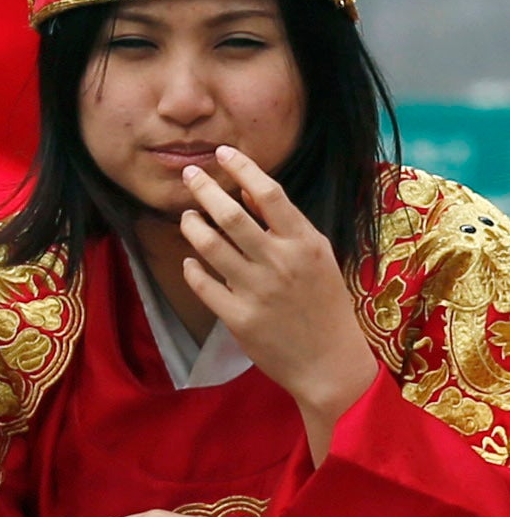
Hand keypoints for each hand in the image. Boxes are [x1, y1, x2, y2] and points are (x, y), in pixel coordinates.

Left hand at [176, 146, 380, 451]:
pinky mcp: (238, 317)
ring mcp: (257, 289)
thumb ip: (286, 228)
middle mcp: (281, 261)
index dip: (242, 168)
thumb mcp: (318, 259)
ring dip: (191, 225)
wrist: (331, 363)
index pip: (269, 194)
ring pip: (209, 245)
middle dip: (204, 189)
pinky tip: (190, 262)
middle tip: (188, 175)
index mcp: (305, 243)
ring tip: (186, 217)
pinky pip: (202, 283)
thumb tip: (250, 193)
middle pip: (230, 214)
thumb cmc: (326, 306)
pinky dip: (191, 269)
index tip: (221, 153)